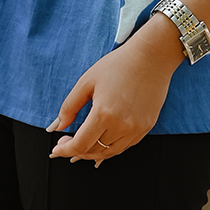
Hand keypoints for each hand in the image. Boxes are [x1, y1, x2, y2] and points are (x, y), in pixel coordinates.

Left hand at [45, 13, 182, 166]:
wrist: (152, 57)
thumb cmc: (119, 64)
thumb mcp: (87, 81)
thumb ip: (69, 106)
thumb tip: (57, 126)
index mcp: (104, 113)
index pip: (80, 144)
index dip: (65, 150)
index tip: (57, 149)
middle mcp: (122, 125)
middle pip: (94, 151)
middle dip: (76, 151)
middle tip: (67, 142)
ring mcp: (136, 128)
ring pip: (110, 153)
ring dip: (93, 153)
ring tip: (82, 144)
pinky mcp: (146, 127)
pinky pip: (124, 146)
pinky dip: (110, 148)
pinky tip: (102, 141)